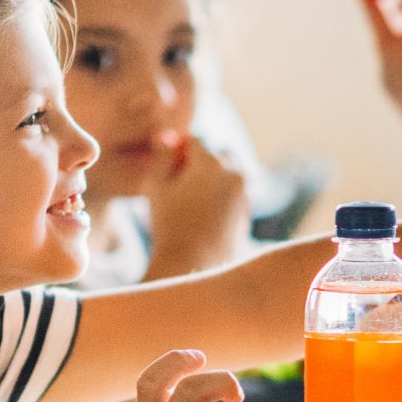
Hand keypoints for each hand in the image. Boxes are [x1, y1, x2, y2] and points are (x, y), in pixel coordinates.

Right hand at [144, 136, 250, 277]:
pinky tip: (202, 215)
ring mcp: (244, 196)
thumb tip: (169, 136)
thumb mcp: (155, 186)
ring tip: (190, 200)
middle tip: (179, 182)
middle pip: (217, 156)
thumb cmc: (168, 224)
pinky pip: (234, 196)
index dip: (179, 151)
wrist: (192, 264)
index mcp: (212, 164)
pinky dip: (221, 198)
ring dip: (212, 180)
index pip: (195, 142)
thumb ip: (162, 156)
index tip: (167, 168)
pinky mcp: (246, 214)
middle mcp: (234, 175)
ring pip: (229, 175)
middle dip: (200, 163)